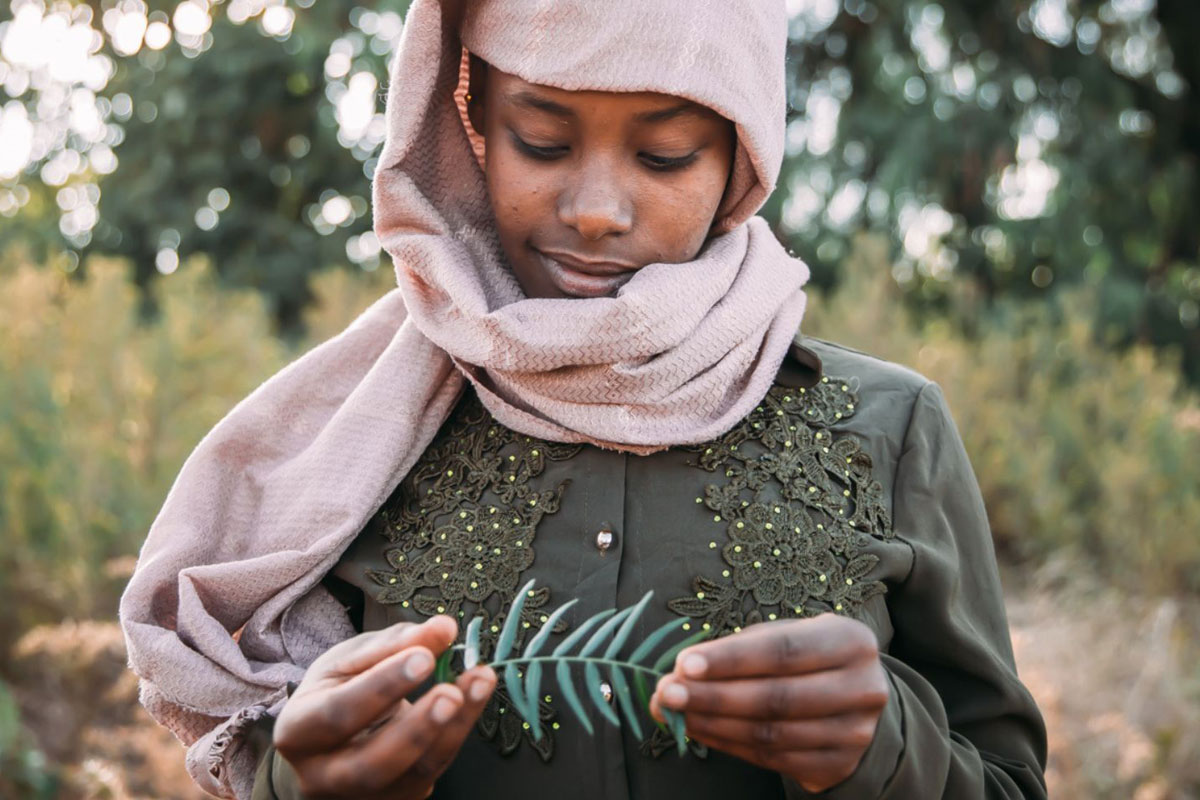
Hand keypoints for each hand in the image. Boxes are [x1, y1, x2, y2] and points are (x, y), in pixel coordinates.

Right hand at [273, 615, 495, 798]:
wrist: (331, 740)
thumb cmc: (337, 691)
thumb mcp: (350, 660)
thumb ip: (394, 643)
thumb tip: (444, 627)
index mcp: (298, 732)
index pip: (338, 714)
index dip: (382, 687)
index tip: (423, 657)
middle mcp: (324, 776)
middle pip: (373, 763)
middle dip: (417, 727)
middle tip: (452, 691)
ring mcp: (363, 797)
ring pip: (413, 772)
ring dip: (453, 727)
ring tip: (479, 682)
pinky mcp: (399, 799)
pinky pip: (433, 770)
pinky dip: (459, 731)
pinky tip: (476, 696)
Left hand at [649, 613, 888, 793]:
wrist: (857, 700)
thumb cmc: (809, 658)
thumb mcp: (787, 636)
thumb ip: (737, 650)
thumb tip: (680, 672)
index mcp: (851, 642)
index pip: (784, 651)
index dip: (732, 659)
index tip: (685, 664)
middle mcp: (862, 688)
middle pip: (776, 697)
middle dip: (713, 696)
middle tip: (666, 693)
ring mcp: (854, 733)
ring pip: (771, 734)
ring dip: (713, 725)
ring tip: (674, 713)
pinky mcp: (838, 766)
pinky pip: (772, 759)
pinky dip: (729, 745)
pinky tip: (700, 731)